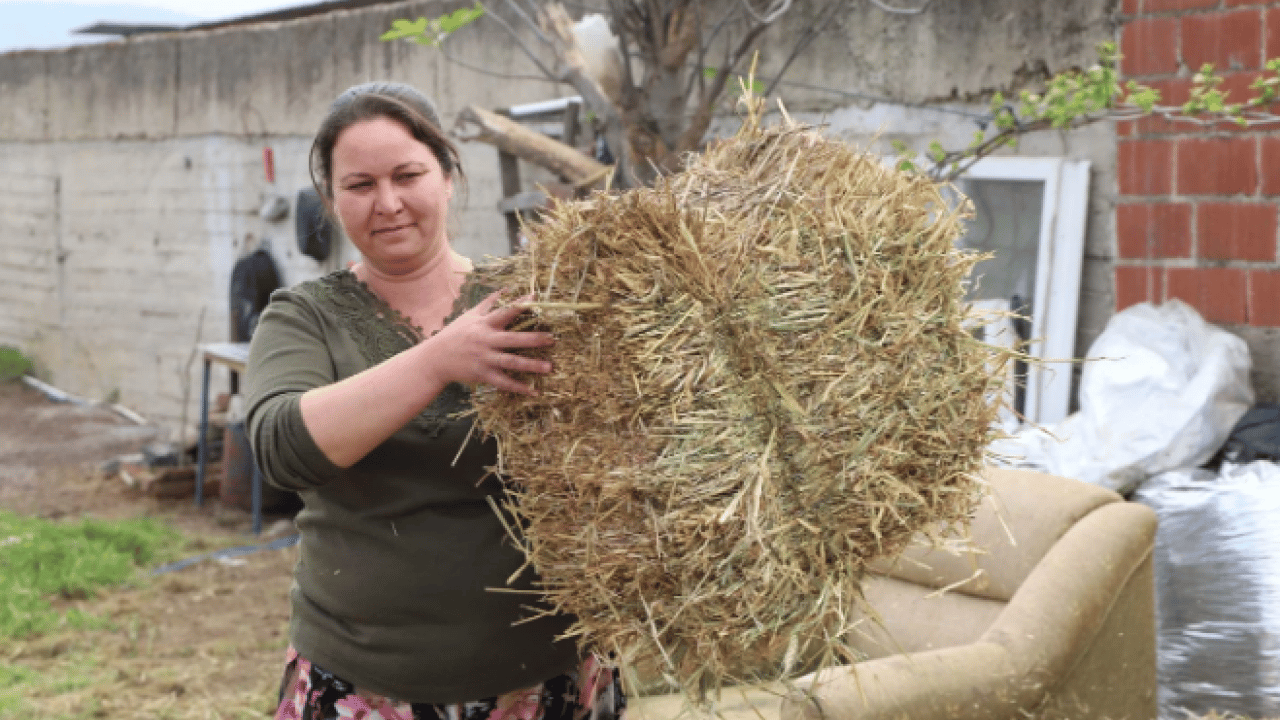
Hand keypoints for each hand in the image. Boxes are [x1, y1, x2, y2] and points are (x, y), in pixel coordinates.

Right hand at [423, 291, 554, 394]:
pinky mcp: (483, 375)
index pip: (505, 312)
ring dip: (531, 365)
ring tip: (550, 367)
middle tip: (553, 339)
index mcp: (484, 324)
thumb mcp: (470, 316)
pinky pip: (504, 382)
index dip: (520, 304)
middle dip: (534, 339)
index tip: (537, 298)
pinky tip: (534, 391)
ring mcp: (485, 359)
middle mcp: (486, 341)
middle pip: (513, 339)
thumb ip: (488, 303)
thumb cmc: (455, 334)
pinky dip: (519, 387)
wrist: (435, 359)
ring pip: (511, 362)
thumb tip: (506, 289)